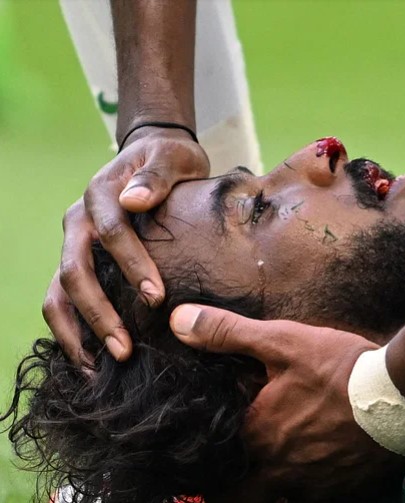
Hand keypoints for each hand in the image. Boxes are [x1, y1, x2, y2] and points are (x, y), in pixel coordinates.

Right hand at [44, 128, 209, 362]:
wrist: (154, 155)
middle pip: (74, 271)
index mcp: (100, 193)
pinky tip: (92, 361)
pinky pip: (62, 300)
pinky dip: (72, 331)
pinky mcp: (78, 262)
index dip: (132, 266)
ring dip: (78, 331)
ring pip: (58, 293)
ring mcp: (73, 244)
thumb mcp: (172, 157)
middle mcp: (78, 221)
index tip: (157, 298)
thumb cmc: (170, 159)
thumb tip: (134, 200)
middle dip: (99, 313)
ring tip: (103, 366)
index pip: (111, 232)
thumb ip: (157, 175)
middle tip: (126, 349)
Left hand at [169, 305, 404, 501]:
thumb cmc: (341, 368)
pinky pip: (318, 497)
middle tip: (239, 470)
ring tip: (292, 458)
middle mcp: (278, 472)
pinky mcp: (344, 492)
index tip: (212, 451)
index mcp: (256, 438)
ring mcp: (312, 487)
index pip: (215, 461)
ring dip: (279, 484)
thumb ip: (228, 334)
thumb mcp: (282, 341)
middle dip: (235, 485)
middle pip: (240, 495)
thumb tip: (179, 322)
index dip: (211, 456)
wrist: (402, 394)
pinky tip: (326, 462)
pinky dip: (315, 485)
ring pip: (281, 497)